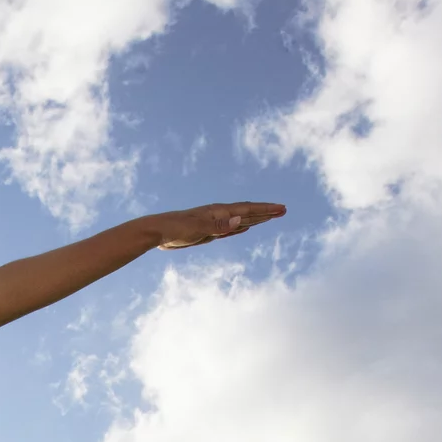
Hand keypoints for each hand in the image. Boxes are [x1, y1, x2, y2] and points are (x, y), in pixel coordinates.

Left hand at [153, 201, 285, 249]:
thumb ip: (220, 226)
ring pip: (241, 220)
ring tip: (271, 216)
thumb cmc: (176, 228)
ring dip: (256, 218)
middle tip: (283, 210)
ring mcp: (214, 223)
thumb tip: (242, 220)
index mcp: (219, 212)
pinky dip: (240, 227)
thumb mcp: (199, 228)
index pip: (248, 209)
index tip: (281, 209)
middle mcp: (219, 215)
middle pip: (248, 212)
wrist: (158, 232)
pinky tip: (246, 227)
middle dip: (266, 212)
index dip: (266, 209)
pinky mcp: (208, 232)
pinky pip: (230, 229)